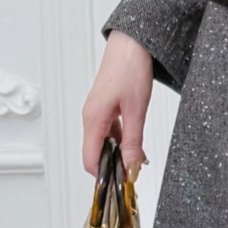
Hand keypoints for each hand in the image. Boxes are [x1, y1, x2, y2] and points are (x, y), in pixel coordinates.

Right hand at [82, 31, 152, 178]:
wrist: (131, 42)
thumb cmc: (131, 68)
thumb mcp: (136, 109)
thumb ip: (133, 141)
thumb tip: (131, 167)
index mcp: (93, 119)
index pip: (90, 160)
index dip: (104, 176)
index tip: (121, 185)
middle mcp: (90, 117)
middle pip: (95, 154)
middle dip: (112, 166)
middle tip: (134, 174)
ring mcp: (96, 112)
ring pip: (102, 143)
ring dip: (117, 153)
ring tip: (138, 160)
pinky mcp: (104, 107)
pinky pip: (107, 131)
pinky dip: (119, 140)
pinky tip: (134, 142)